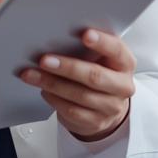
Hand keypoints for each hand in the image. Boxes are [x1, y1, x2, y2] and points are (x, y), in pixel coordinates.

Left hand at [19, 29, 135, 141]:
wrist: (107, 107)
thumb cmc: (100, 73)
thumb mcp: (101, 58)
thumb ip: (88, 49)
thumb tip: (58, 38)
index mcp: (125, 63)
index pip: (117, 50)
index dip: (102, 42)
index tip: (85, 35)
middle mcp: (122, 86)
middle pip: (95, 76)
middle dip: (67, 67)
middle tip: (44, 60)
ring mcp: (110, 107)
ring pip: (79, 95)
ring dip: (52, 84)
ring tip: (32, 74)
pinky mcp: (96, 122)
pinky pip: (72, 111)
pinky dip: (54, 99)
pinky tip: (43, 90)